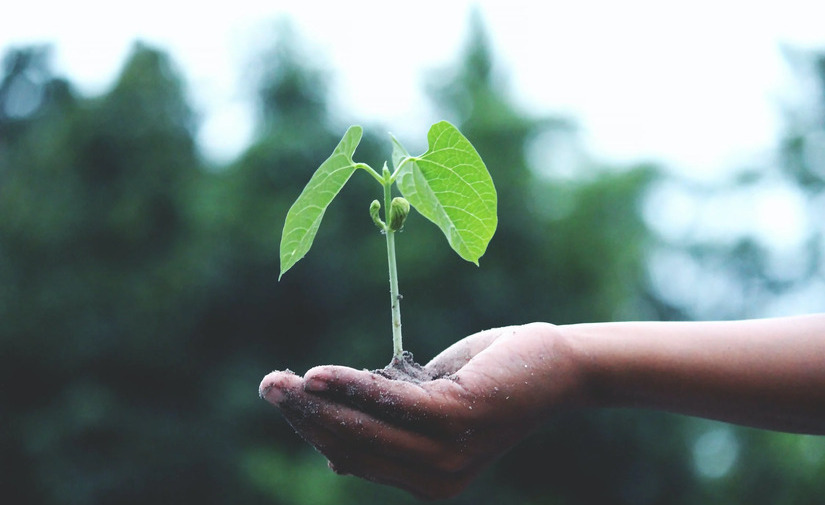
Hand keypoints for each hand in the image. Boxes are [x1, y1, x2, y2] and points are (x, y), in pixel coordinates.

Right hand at [259, 323, 583, 498]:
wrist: (555, 365)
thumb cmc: (489, 379)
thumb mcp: (430, 406)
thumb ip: (388, 426)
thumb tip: (333, 455)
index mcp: (426, 480)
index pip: (354, 457)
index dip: (314, 430)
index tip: (284, 399)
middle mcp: (435, 479)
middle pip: (352, 446)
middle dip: (304, 417)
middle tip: (268, 386)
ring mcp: (447, 453)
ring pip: (364, 428)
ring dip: (316, 403)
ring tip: (280, 381)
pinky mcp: (457, 419)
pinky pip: (390, 403)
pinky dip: (351, 387)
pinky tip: (318, 375)